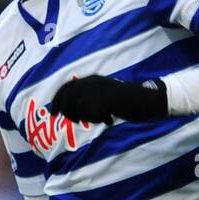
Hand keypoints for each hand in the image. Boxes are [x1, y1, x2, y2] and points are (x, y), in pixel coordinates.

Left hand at [49, 74, 167, 125]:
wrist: (145, 101)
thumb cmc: (125, 101)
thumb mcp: (103, 95)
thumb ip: (88, 99)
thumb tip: (70, 110)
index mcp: (92, 79)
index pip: (66, 87)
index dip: (58, 99)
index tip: (53, 112)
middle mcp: (94, 83)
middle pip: (69, 98)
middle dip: (67, 111)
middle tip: (72, 120)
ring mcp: (100, 91)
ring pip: (79, 107)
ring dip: (85, 117)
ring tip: (98, 119)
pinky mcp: (107, 100)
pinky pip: (92, 114)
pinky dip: (99, 120)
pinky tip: (109, 120)